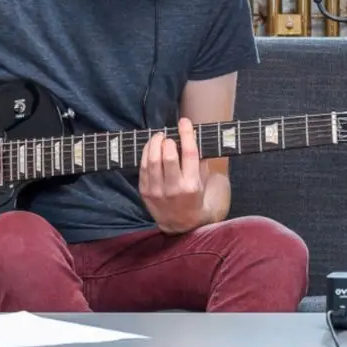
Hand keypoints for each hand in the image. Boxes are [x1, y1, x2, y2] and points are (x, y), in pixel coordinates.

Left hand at [140, 117, 205, 234]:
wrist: (182, 224)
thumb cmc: (196, 197)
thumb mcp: (204, 181)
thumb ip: (200, 159)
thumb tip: (192, 135)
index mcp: (192, 185)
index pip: (189, 154)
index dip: (186, 134)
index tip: (184, 122)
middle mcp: (174, 189)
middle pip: (167, 156)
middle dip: (167, 140)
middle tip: (168, 136)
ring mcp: (158, 191)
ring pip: (152, 160)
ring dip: (154, 143)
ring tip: (159, 137)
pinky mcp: (145, 192)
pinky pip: (143, 167)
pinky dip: (146, 153)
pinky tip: (151, 147)